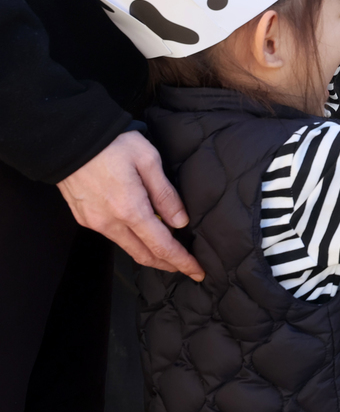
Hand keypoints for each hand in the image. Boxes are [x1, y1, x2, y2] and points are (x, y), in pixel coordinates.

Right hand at [58, 131, 204, 280]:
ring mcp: (95, 222)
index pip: (161, 246)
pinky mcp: (85, 218)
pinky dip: (132, 242)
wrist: (69, 140)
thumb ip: (166, 194)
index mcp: (130, 209)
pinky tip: (143, 235)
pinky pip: (113, 236)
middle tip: (186, 268)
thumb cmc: (113, 144)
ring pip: (127, 248)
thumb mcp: (148, 161)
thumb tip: (180, 221)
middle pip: (143, 255)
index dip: (181, 261)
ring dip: (149, 254)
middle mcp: (110, 222)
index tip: (197, 271)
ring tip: (169, 254)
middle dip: (167, 265)